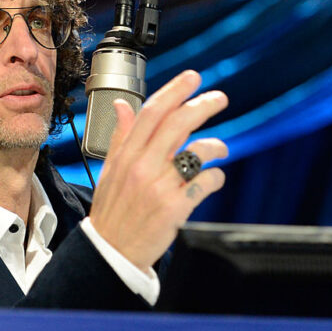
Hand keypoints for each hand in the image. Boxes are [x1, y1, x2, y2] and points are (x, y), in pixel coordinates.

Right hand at [89, 70, 228, 271]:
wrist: (111, 252)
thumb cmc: (112, 210)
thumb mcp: (110, 170)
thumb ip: (120, 137)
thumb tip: (123, 106)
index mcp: (126, 155)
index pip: (152, 112)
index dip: (175, 91)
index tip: (192, 78)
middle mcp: (142, 167)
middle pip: (178, 124)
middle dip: (203, 105)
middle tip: (219, 98)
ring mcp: (159, 187)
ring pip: (197, 152)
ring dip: (216, 145)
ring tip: (221, 149)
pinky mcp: (175, 208)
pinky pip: (205, 183)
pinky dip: (215, 178)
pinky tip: (213, 179)